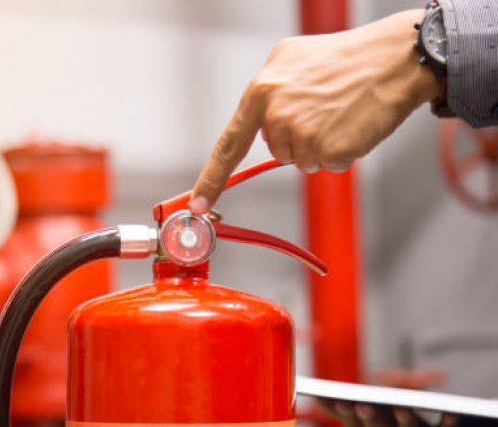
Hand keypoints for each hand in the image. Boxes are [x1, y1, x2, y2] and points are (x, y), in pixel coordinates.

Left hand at [190, 10, 439, 213]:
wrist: (395, 58)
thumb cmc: (346, 56)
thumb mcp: (290, 57)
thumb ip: (267, 90)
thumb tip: (260, 117)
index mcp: (262, 92)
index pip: (228, 145)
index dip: (212, 178)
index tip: (199, 202)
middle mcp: (276, 116)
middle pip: (278, 150)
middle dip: (297, 136)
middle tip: (323, 107)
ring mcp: (303, 135)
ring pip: (303, 159)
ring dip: (320, 143)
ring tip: (339, 111)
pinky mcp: (329, 151)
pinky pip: (328, 163)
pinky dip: (341, 149)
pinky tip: (351, 123)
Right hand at [319, 400, 476, 426]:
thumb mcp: (371, 421)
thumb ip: (347, 412)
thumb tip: (318, 398)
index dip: (350, 418)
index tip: (343, 402)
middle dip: (372, 422)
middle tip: (365, 405)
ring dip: (405, 424)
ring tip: (403, 408)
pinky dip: (447, 426)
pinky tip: (449, 412)